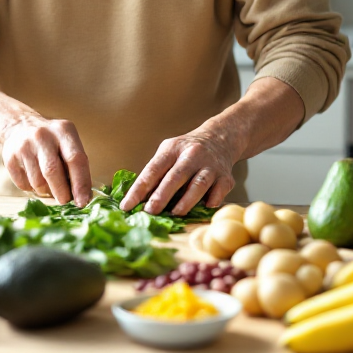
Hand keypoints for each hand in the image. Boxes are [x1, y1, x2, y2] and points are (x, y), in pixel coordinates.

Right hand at [0, 114, 92, 206]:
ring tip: (49, 186)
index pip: (75, 159)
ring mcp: (24, 145)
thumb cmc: (52, 141)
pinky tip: (35, 180)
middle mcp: (42, 135)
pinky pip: (23, 184)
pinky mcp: (9, 156)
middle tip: (65, 201)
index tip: (83, 201)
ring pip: (37, 181)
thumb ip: (76, 165)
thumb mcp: (68, 143)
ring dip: (46, 191)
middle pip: (53, 171)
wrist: (20, 125)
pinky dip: (32, 189)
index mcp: (63, 130)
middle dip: (61, 192)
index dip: (81, 183)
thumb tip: (83, 196)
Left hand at [118, 125, 242, 215]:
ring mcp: (210, 166)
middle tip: (150, 211)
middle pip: (175, 177)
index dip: (139, 189)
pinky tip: (203, 208)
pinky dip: (211, 202)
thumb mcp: (168, 152)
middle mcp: (192, 155)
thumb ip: (155, 173)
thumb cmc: (186, 151)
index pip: (152, 170)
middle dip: (161, 196)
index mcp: (172, 149)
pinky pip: (218, 192)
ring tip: (175, 213)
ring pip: (199, 185)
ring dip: (186, 201)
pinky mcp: (225, 177)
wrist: (220, 138)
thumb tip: (137, 200)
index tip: (127, 205)